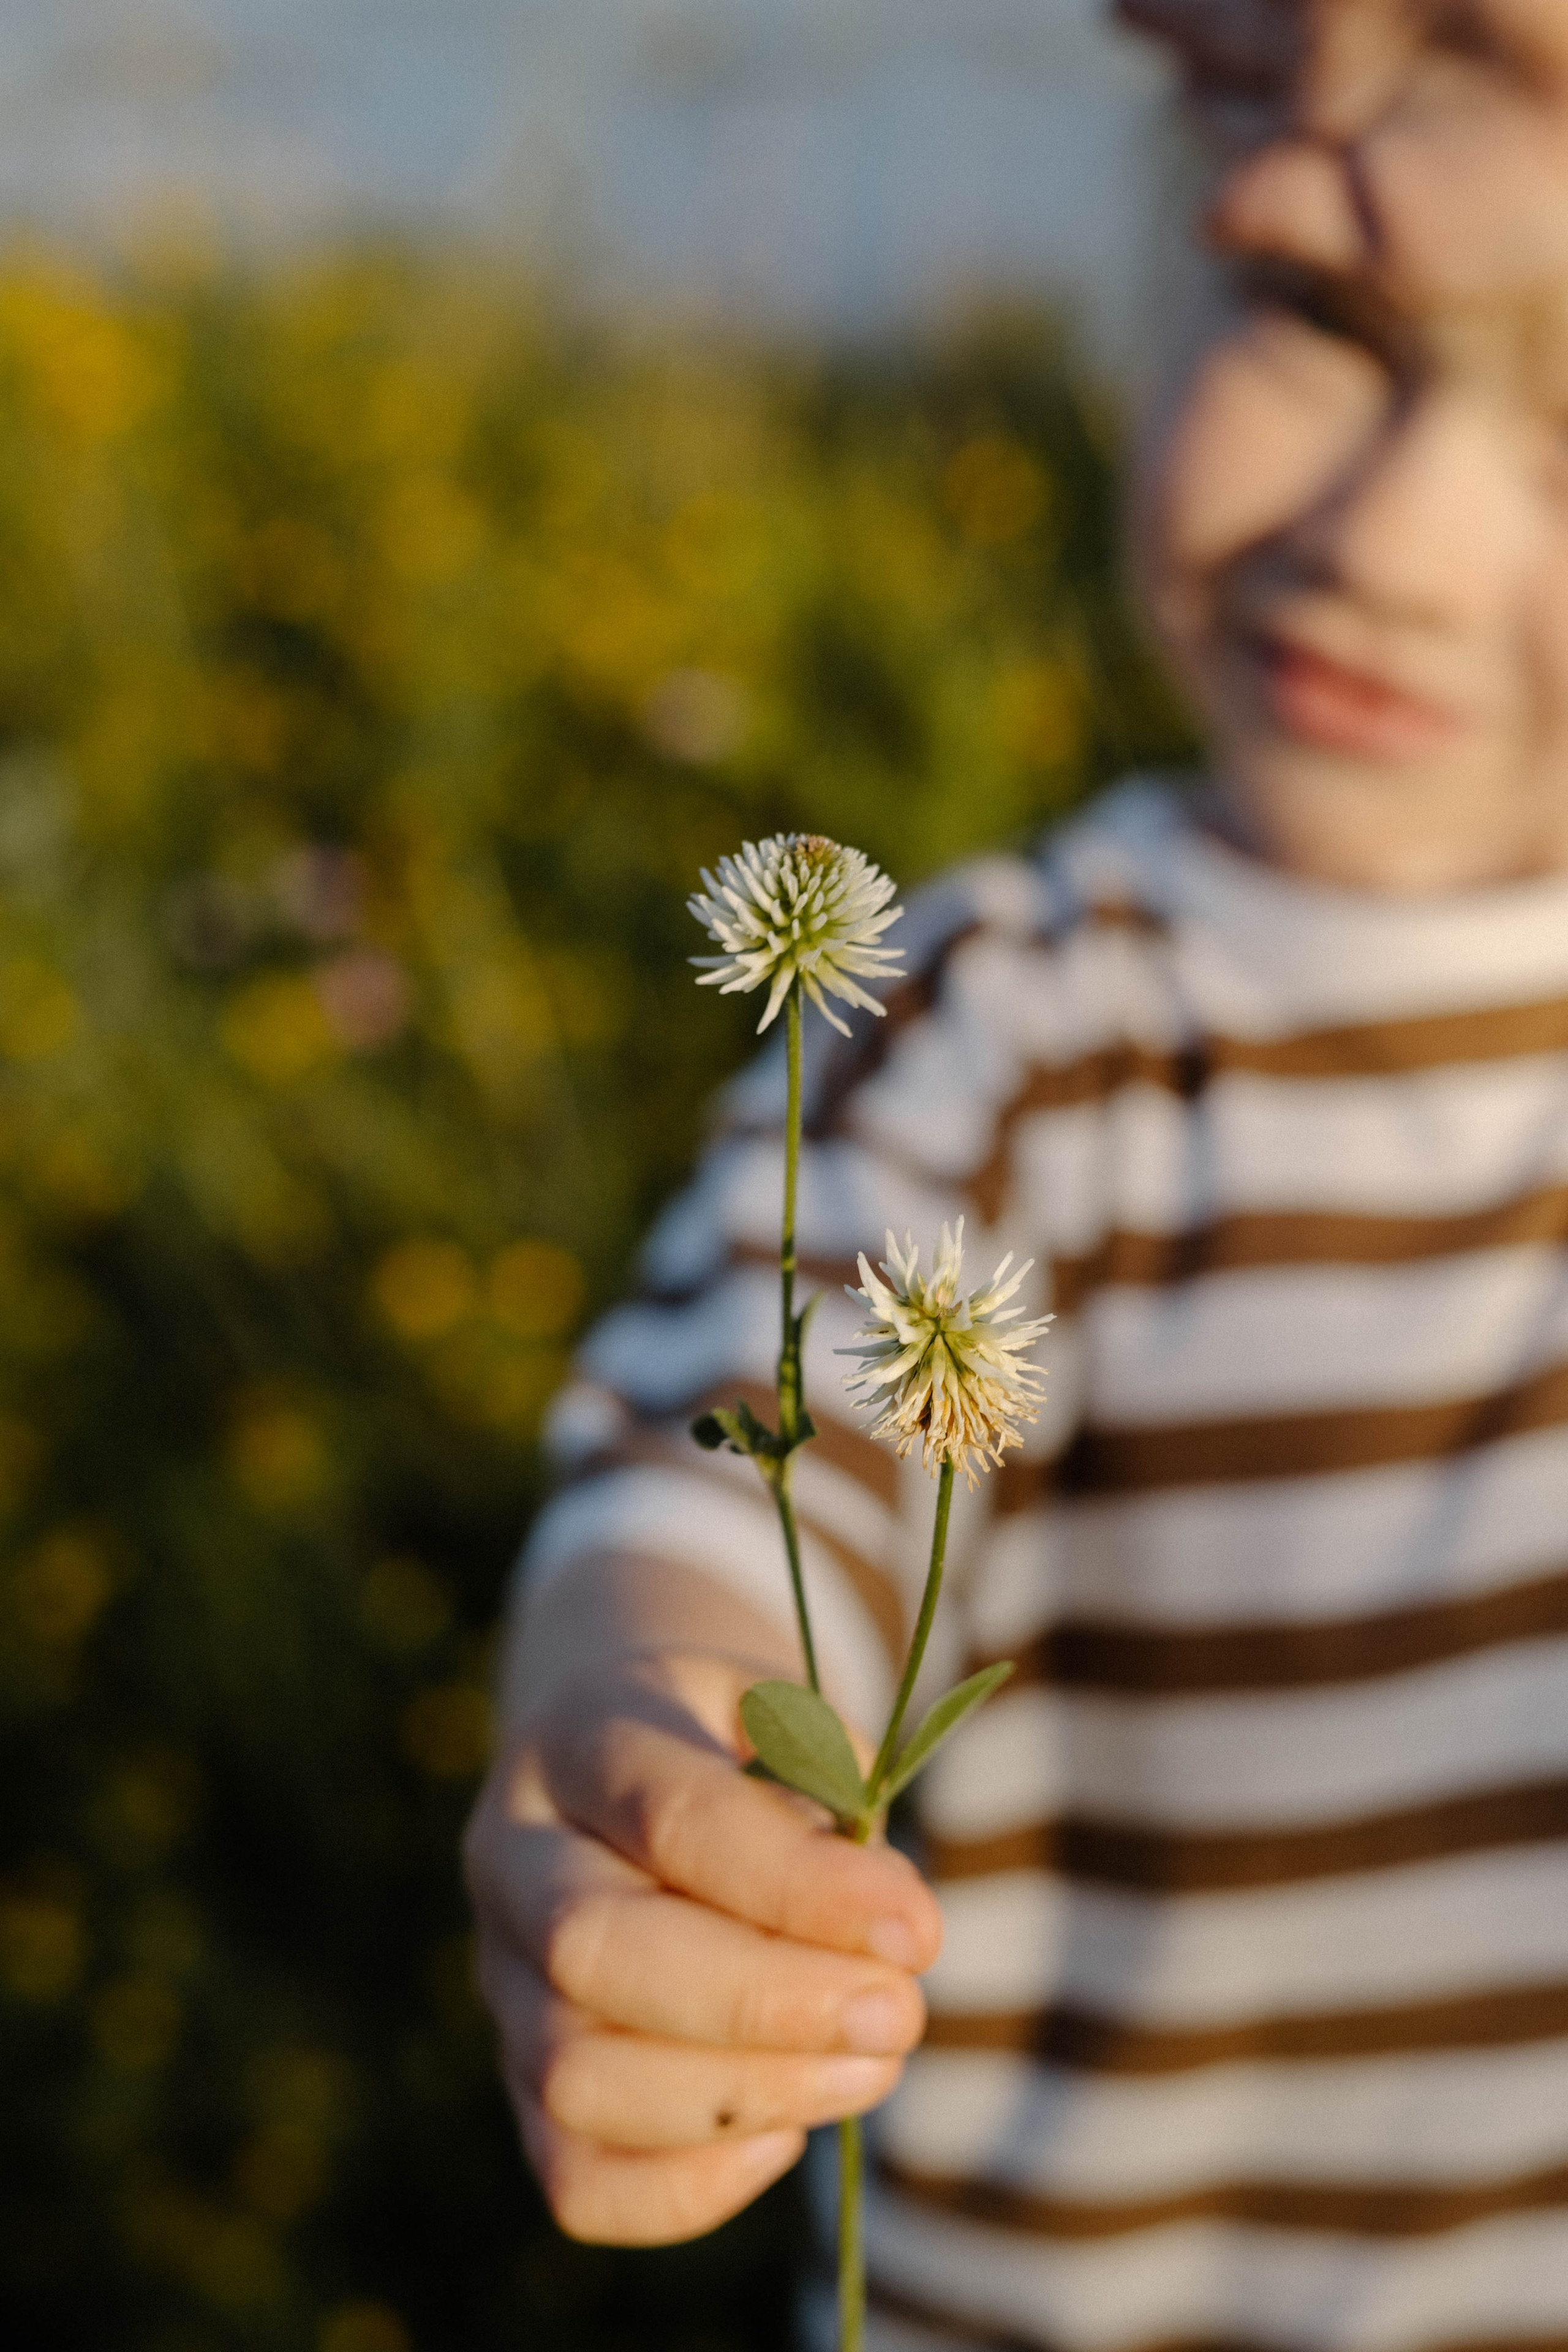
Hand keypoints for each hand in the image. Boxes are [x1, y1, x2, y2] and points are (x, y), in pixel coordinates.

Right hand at [464, 1645, 943, 2245]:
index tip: (917, 1931)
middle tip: (899, 2014)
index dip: (799, 1887)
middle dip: (766, 2004)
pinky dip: (690, 2184)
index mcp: (580, 1736)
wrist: (635, 1762)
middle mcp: (512, 1857)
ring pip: (576, 2076)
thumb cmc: (739, 1743)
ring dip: (745, 2094)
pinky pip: (576, 2177)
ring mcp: (501, 1979)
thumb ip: (833, 1791)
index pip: (671, 1818)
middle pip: (594, 1950)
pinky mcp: (521, 2081)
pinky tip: (783, 2132)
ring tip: (868, 2068)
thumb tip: (885, 1932)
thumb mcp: (788, 1713)